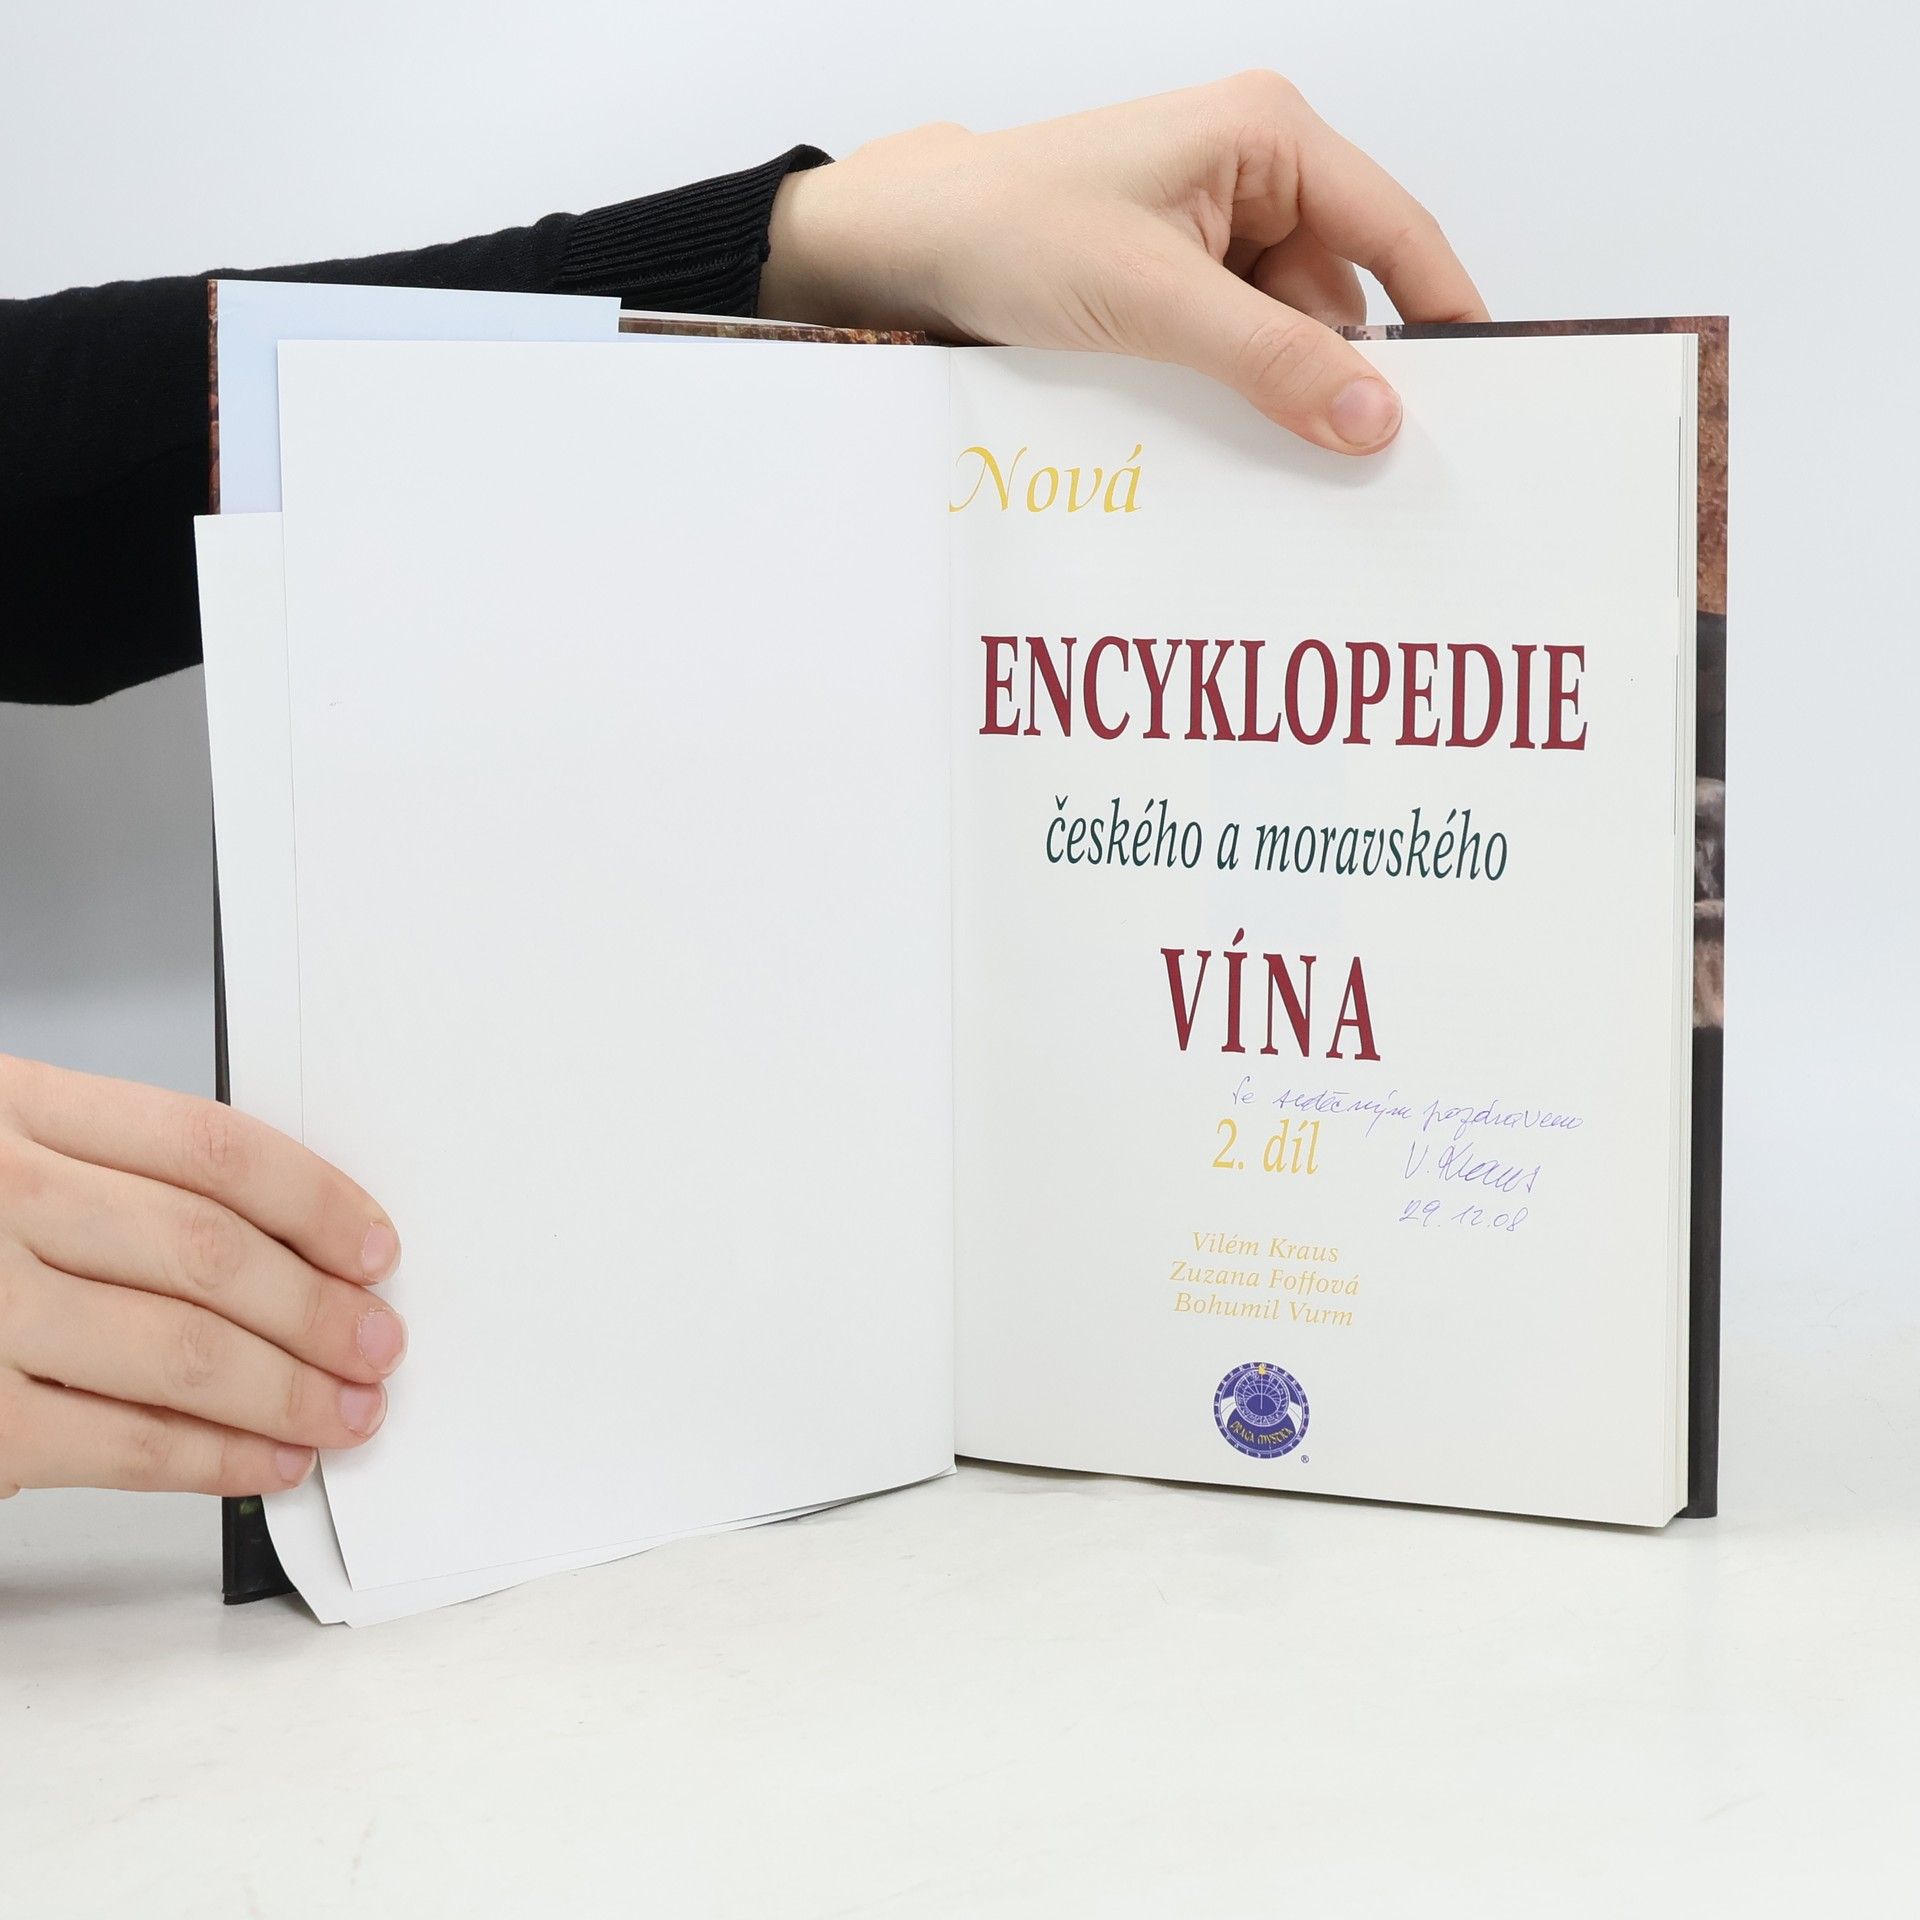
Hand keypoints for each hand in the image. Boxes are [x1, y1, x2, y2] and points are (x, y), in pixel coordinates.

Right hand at [0, 1055, 403, 1498]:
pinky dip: (214, 1459)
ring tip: (347, 1411)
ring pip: (184, 1350)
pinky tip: (268, 1460)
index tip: (372, 1246)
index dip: (316, 1201)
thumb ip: (113, 1173)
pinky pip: (120, 1442)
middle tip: (378, 1343)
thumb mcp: (3, 1149)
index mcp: (17, 1109)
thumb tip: (285, 1239)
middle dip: (320, 1310)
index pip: (211, 1147)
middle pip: (212, 1253)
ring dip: (290, 1390)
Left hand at [762, 71, 1485, 453]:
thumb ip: (1273, 361)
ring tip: (1292, 465)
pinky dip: (1242, 391)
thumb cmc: (1010, 231)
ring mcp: (1214, 227)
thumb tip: (1377, 418)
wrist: (904, 247)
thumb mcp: (1155, 304)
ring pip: (1289, 327)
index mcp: (1268, 136)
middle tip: (1377, 464)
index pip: (1396, 230)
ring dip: (1286, 392)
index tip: (1486, 394)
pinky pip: (1239, 341)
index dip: (1445, 313)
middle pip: (1344, 289)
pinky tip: (1236, 441)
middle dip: (1350, 372)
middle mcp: (1254, 172)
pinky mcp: (1177, 276)